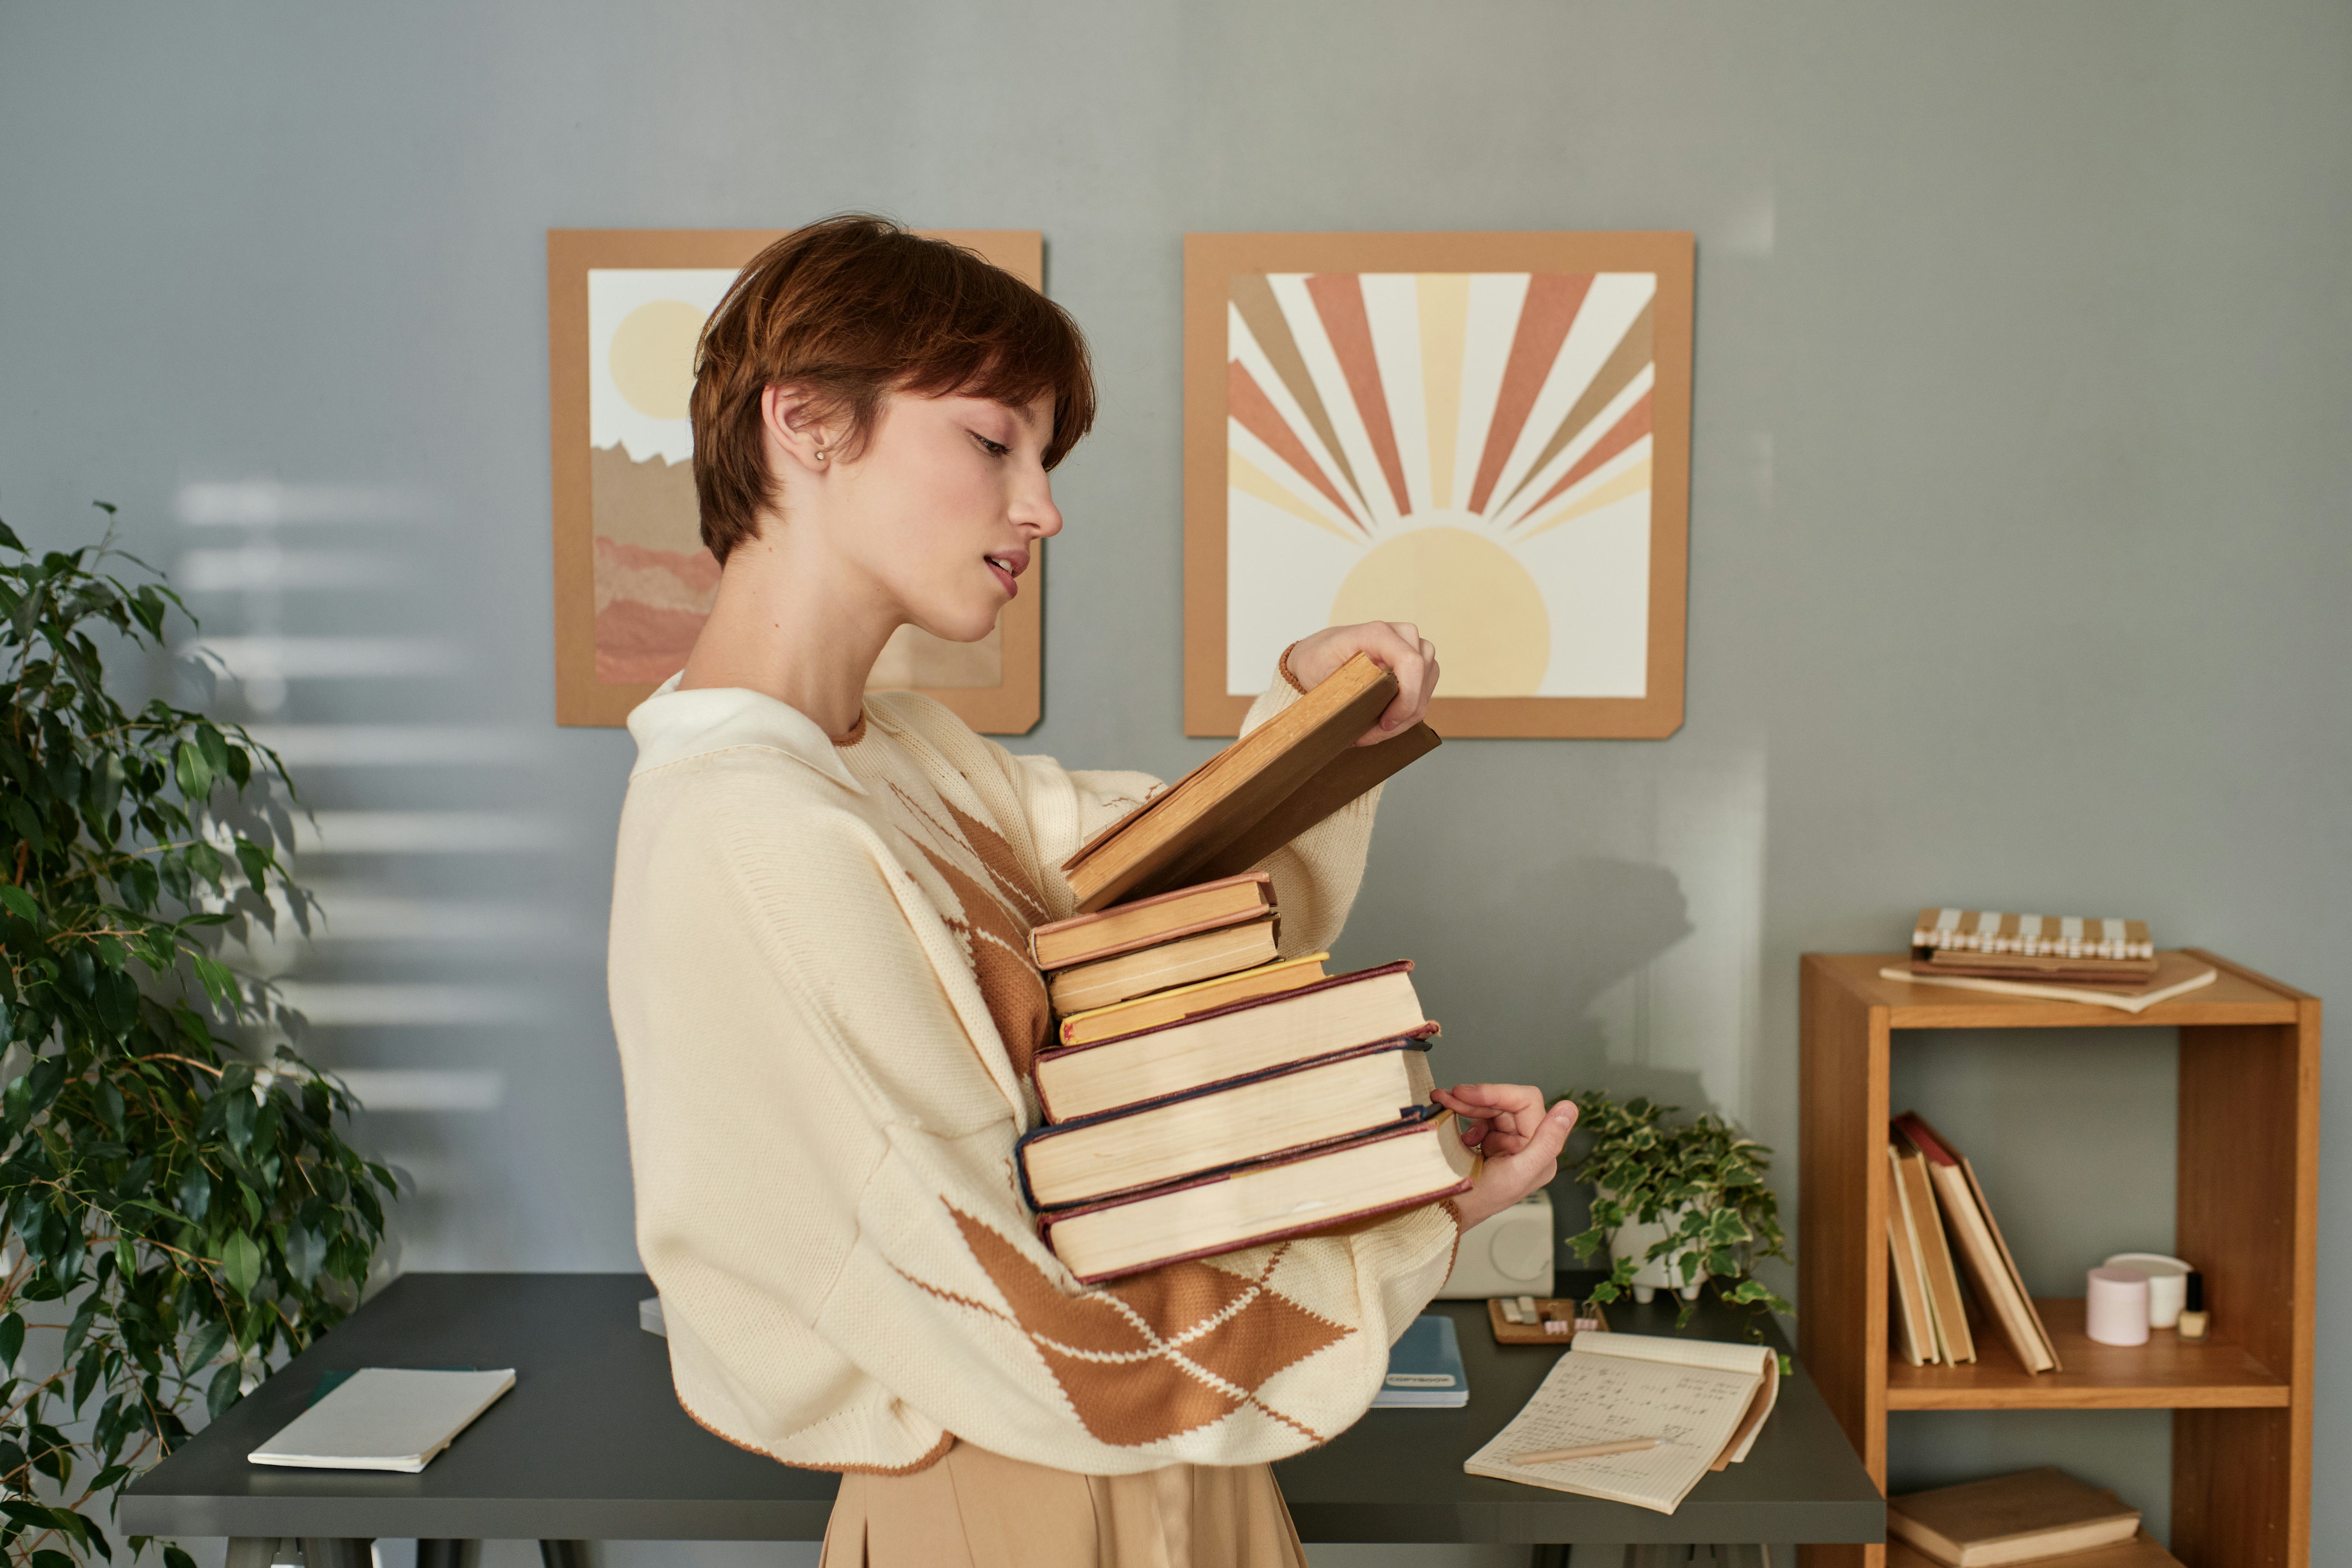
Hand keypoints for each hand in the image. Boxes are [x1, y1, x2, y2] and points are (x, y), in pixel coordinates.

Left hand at [1287, 622, 1439, 745]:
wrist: (1320, 652)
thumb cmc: (1318, 659)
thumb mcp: (1319, 674)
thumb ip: (1341, 692)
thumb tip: (1356, 719)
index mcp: (1378, 633)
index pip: (1410, 663)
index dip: (1406, 698)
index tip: (1385, 723)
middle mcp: (1403, 636)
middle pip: (1421, 683)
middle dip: (1399, 719)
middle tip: (1365, 737)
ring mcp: (1416, 649)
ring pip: (1424, 694)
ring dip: (1401, 720)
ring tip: (1369, 732)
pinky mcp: (1421, 665)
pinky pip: (1423, 696)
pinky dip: (1404, 715)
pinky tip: (1381, 722)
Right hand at [1433, 1083, 1577, 1231]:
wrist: (1447, 1213)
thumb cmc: (1480, 1200)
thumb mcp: (1518, 1174)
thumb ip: (1547, 1141)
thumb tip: (1569, 1108)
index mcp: (1540, 1149)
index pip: (1525, 1102)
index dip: (1496, 1092)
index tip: (1466, 1093)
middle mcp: (1527, 1143)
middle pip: (1505, 1103)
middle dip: (1475, 1098)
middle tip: (1447, 1096)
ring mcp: (1507, 1143)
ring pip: (1490, 1108)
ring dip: (1465, 1105)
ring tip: (1443, 1104)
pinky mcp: (1490, 1144)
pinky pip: (1479, 1119)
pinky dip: (1464, 1119)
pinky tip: (1457, 1133)